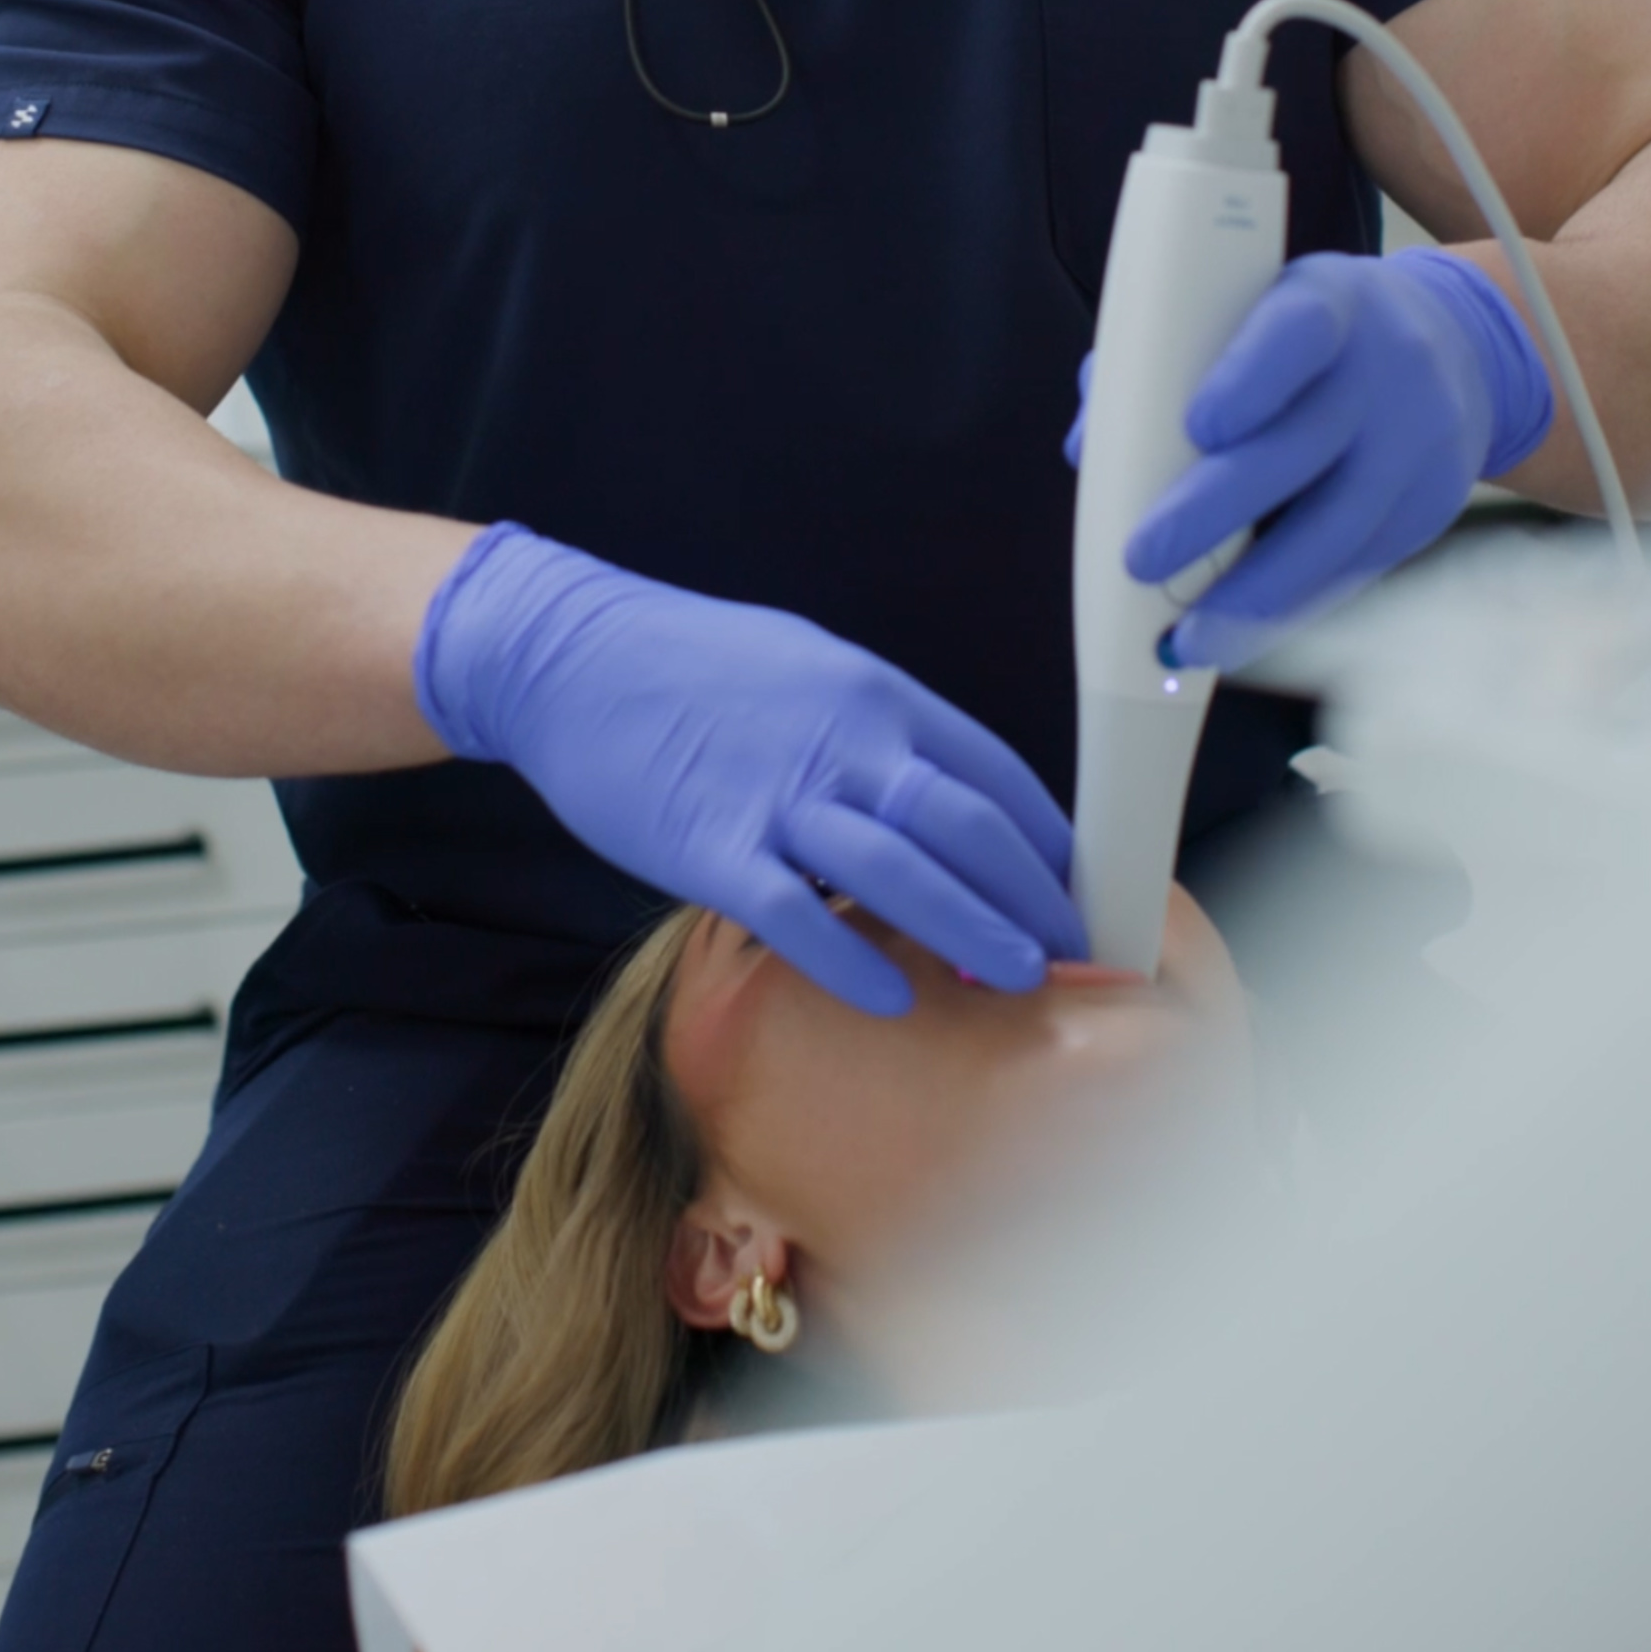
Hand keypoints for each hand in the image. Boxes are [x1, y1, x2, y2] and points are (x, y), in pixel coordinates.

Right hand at [415, 525, 1086, 1016]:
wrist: (570, 654)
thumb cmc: (693, 666)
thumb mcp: (811, 669)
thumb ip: (877, 735)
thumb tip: (945, 804)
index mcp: (875, 693)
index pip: (992, 773)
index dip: (1047, 841)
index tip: (1080, 892)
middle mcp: (841, 738)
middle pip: (965, 824)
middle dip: (1031, 895)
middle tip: (1075, 952)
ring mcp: (775, 792)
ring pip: (900, 868)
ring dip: (970, 927)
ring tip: (1020, 980)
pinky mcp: (709, 843)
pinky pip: (795, 912)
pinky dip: (851, 958)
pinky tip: (893, 996)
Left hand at [1083, 251, 1553, 669]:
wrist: (1452, 346)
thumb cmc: (1315, 337)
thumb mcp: (1258, 311)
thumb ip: (1172, 361)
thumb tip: (1090, 442)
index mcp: (1328, 304)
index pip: (1296, 332)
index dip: (1248, 380)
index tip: (1195, 428)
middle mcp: (1386, 369)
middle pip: (1301, 446)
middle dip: (1213, 511)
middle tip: (1142, 559)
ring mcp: (1419, 443)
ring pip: (1337, 527)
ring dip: (1253, 592)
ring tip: (1186, 637)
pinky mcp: (1432, 506)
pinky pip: (1359, 568)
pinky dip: (1294, 606)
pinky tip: (1241, 633)